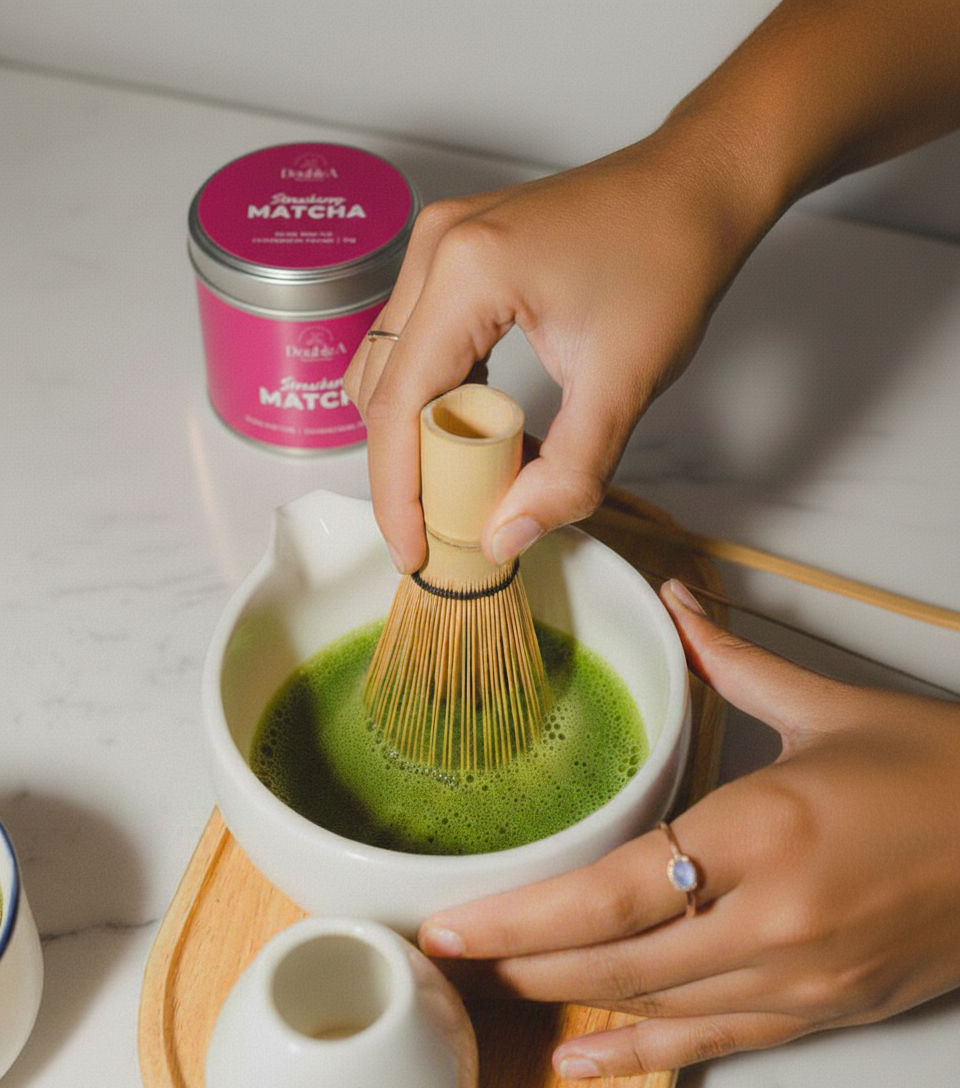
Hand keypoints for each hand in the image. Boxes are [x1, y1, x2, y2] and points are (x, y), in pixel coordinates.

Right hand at [343, 132, 762, 573]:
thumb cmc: (671, 261)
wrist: (697, 188)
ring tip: (465, 481)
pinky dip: (437, 396)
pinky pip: (417, 341)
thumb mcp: (624, 382)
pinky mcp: (454, 253)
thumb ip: (567, 472)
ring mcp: (438, 245)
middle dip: (405, 468)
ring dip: (417, 433)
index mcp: (465, 272)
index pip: (397, 406)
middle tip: (442, 525)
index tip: (413, 552)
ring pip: (390, 367)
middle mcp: (434, 249)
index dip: (397, 494)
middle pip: (380, 389)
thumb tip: (505, 535)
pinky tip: (479, 428)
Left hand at [417, 580, 959, 1077]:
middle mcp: (775, 919)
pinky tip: (584, 1066)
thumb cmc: (941, 772)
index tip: (452, 923)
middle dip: (521, 962)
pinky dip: (641, 1059)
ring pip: (654, 1007)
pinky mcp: (825, 1010)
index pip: (611, 892)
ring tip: (494, 990)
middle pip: (614, 960)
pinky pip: (714, 1045)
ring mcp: (801, 978)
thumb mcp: (830, 708)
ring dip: (565, 1001)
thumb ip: (733, 662)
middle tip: (447, 956)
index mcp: (765, 829)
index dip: (520, 918)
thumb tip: (679, 609)